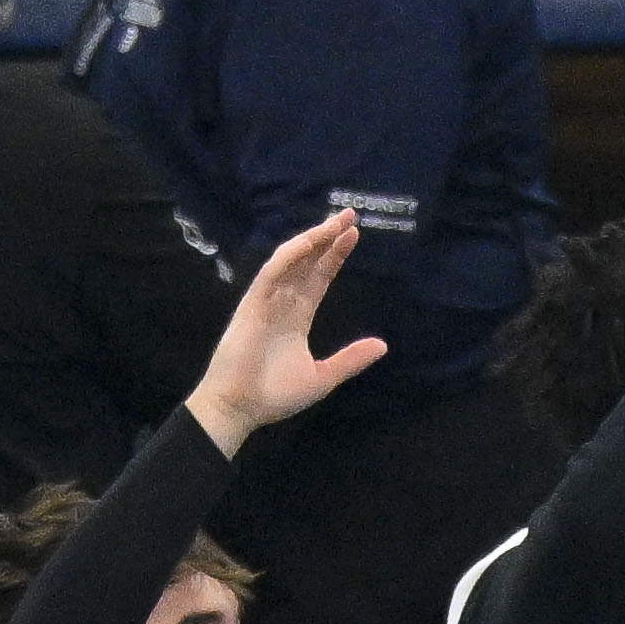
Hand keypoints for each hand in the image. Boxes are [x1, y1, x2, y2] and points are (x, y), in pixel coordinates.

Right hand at [188, 211, 386, 451]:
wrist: (241, 408)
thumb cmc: (275, 394)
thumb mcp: (323, 376)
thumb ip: (350, 359)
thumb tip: (383, 345)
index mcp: (296, 318)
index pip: (318, 279)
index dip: (334, 257)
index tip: (354, 236)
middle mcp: (281, 304)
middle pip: (306, 263)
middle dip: (326, 239)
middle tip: (349, 215)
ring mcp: (265, 302)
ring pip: (290, 262)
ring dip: (311, 240)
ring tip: (335, 222)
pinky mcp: (251, 306)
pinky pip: (271, 274)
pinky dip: (289, 257)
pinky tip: (308, 243)